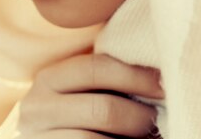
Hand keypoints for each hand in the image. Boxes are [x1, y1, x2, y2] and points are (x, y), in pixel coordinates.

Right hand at [15, 54, 163, 138]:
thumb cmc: (71, 114)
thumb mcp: (76, 90)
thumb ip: (102, 79)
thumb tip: (157, 75)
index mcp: (48, 79)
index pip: (96, 68)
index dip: (135, 76)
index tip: (163, 85)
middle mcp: (38, 107)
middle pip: (104, 110)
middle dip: (139, 117)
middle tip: (156, 122)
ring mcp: (39, 137)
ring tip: (146, 137)